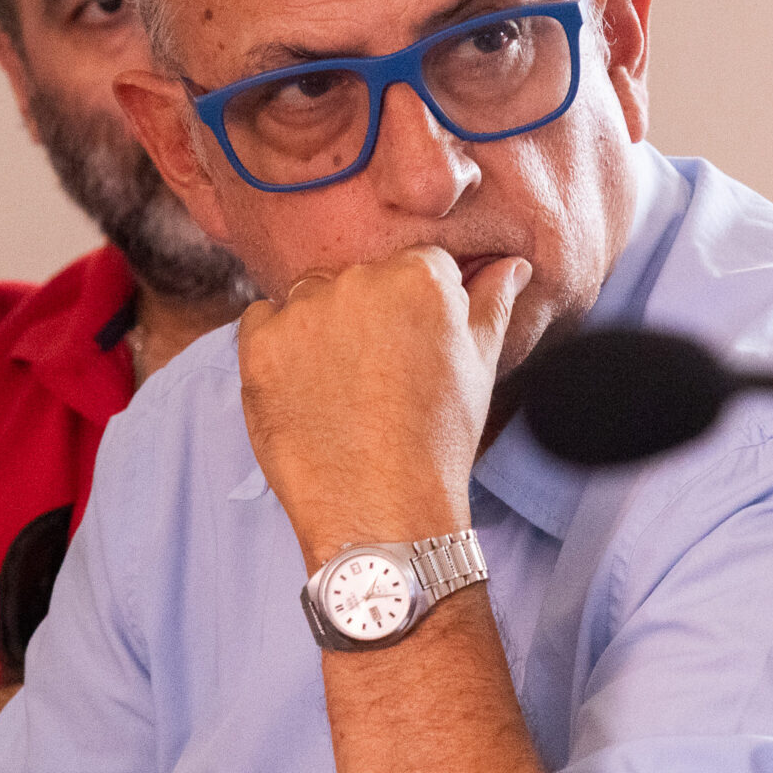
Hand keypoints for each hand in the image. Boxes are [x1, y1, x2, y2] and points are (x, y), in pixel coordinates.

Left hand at [237, 246, 530, 569]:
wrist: (380, 507)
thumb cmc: (438, 440)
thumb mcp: (480, 367)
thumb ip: (492, 303)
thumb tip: (512, 265)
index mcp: (420, 277)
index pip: (417, 265)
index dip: (415, 310)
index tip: (412, 349)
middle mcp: (360, 280)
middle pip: (361, 278)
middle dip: (367, 315)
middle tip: (377, 376)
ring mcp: (305, 310)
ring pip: (310, 297)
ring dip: (320, 327)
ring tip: (340, 387)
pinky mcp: (260, 343)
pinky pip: (262, 322)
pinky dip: (277, 348)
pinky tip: (303, 391)